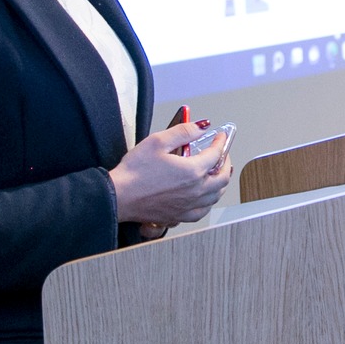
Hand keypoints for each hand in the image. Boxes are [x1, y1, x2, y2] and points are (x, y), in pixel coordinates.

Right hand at [108, 120, 232, 237]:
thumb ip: (183, 132)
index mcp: (193, 172)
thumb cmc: (134, 172)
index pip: (216, 155)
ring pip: (215, 197)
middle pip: (222, 178)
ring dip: (220, 184)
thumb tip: (201, 127)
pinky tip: (204, 198)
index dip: (221, 143)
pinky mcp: (178, 217)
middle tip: (222, 155)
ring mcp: (187, 206)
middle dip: (226, 163)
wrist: (118, 196)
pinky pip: (202, 212)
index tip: (220, 137)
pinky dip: (208, 202)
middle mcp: (195, 192)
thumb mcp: (157, 141)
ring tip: (217, 174)